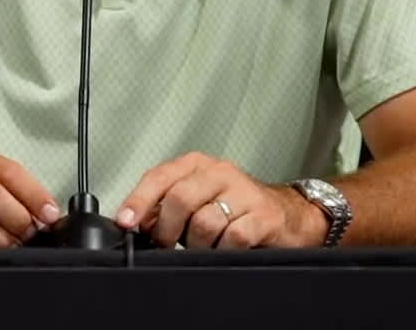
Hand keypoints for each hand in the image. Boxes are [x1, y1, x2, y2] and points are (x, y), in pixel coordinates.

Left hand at [116, 152, 324, 248]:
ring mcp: (243, 192)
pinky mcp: (263, 216)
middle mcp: (220, 172)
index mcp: (198, 165)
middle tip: (169, 244)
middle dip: (167, 230)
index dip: (138, 201)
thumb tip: (138, 221)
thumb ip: (167, 205)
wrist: (289, 214)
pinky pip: (232, 238)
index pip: (159, 176)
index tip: (126, 221)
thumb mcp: (200, 198)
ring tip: (204, 246)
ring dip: (197, 244)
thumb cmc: (238, 207)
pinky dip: (222, 250)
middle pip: (179, 199)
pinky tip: (225, 249)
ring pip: (204, 222)